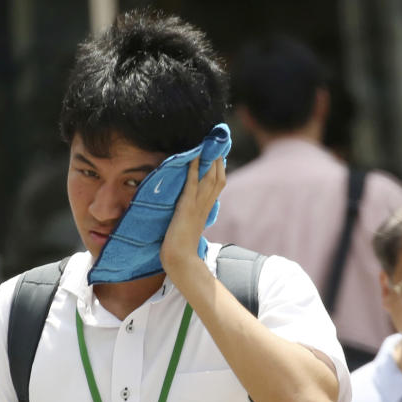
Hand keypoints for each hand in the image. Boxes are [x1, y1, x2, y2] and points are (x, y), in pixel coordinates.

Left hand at [160, 156, 225, 278]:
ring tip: (208, 144)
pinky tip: (194, 157)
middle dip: (218, 159)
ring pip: (210, 178)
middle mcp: (206, 205)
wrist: (181, 260)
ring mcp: (197, 206)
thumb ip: (192, 214)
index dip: (220, 168)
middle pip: (219, 177)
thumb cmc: (182, 247)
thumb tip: (189, 208)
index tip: (218, 153)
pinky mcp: (187, 207)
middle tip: (215, 142)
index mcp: (207, 209)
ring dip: (210, 160)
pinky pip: (192, 184)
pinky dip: (194, 170)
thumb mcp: (189, 225)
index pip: (218, 184)